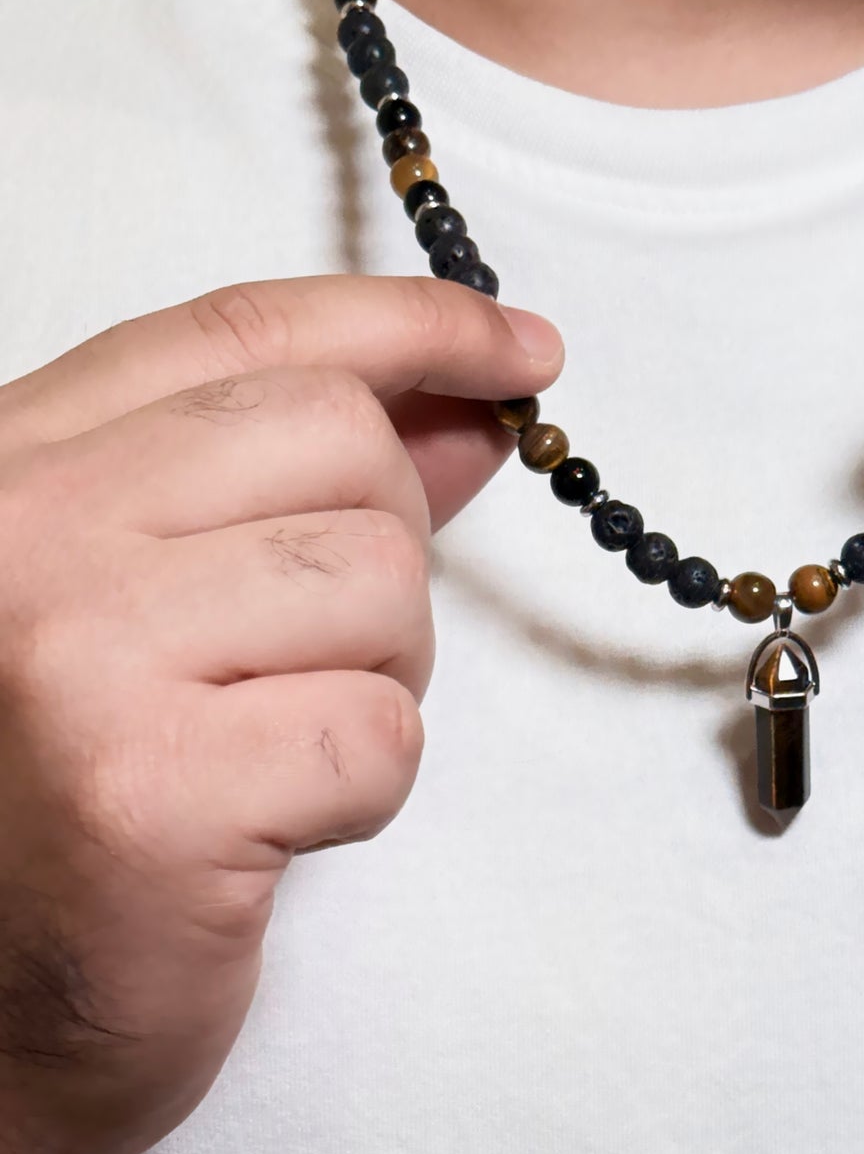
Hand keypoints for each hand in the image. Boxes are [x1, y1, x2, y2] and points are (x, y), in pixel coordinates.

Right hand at [0, 275, 561, 1153]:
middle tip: (323, 652)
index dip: (408, 326)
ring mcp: (77, 658)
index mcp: (12, 468)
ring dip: (379, 673)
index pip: (243, 333)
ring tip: (277, 746)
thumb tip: (466, 415)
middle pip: (336, 440)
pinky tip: (274, 827)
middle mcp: (23, 533)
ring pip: (378, 580)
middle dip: (388, 545)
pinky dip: (367, 786)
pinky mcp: (150, 795)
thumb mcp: (147, 612)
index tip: (522, 353)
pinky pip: (380, 731)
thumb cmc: (62, 819)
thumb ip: (290, 496)